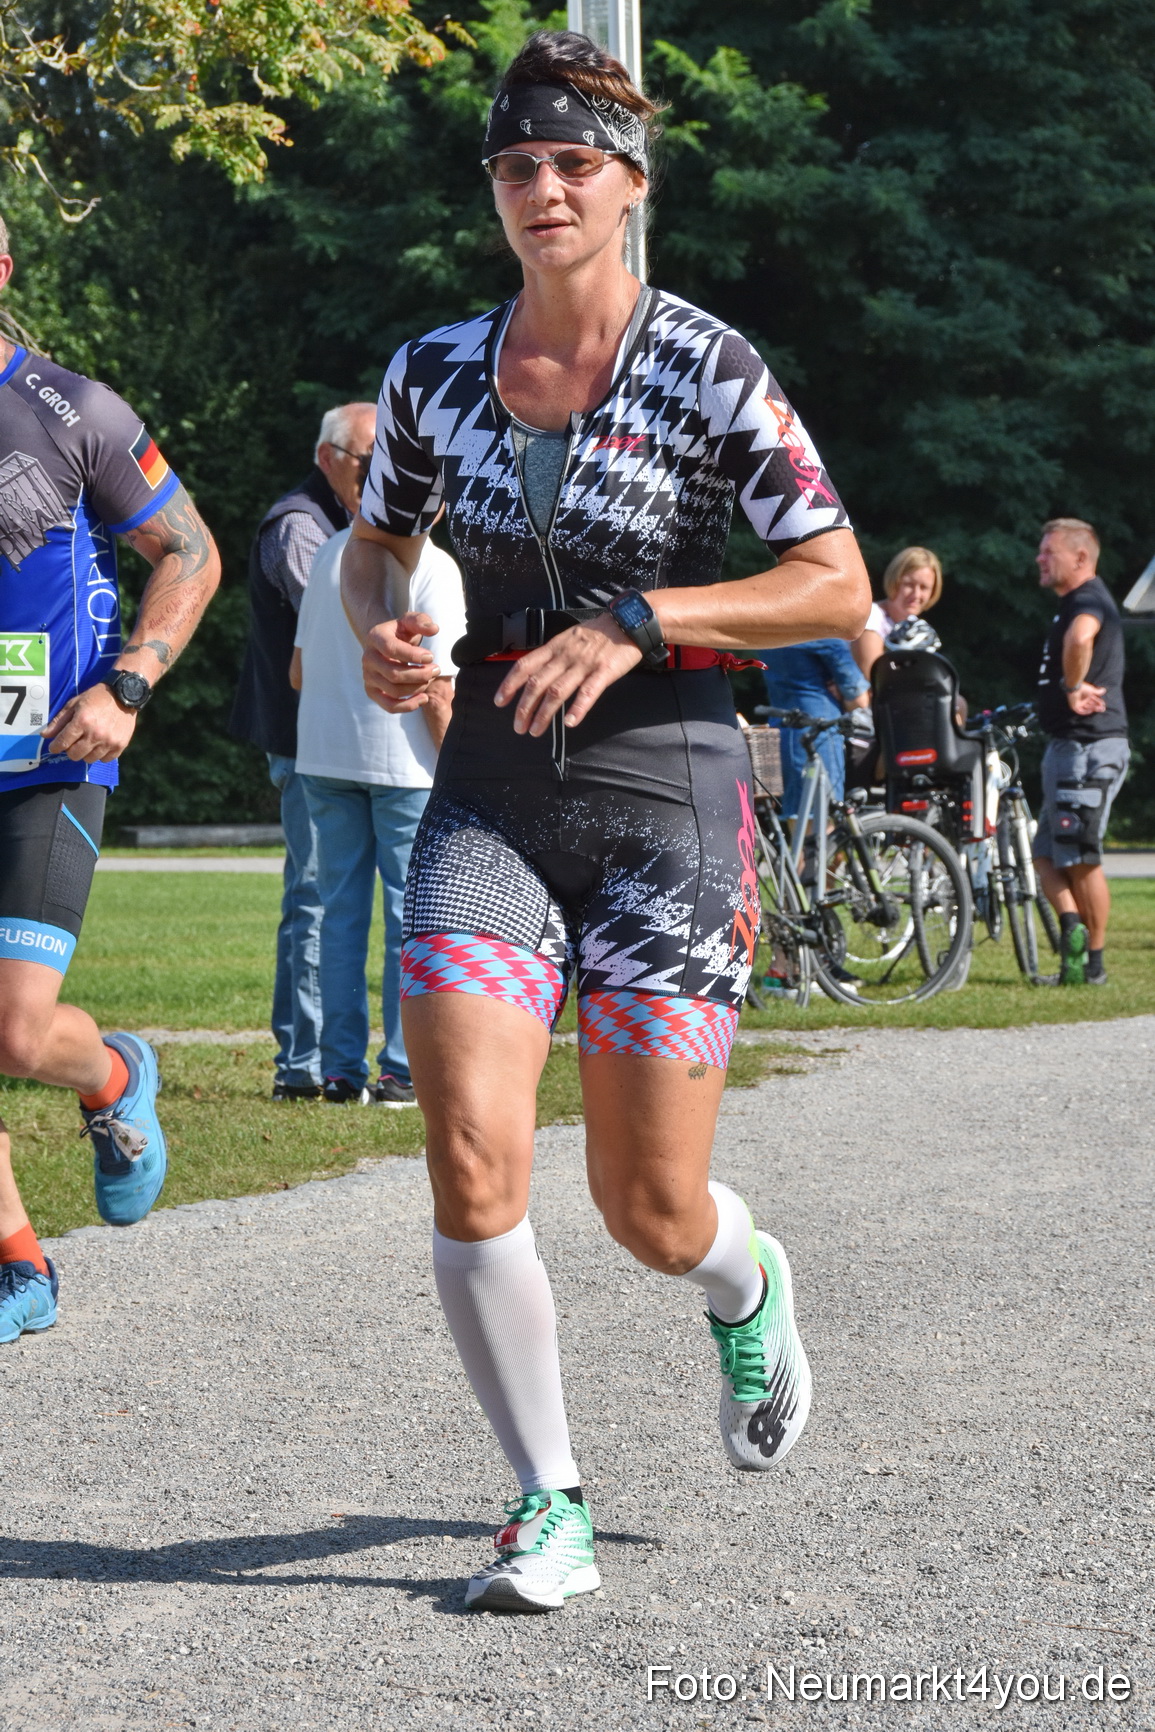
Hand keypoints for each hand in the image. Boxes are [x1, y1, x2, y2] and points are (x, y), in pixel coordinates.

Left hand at [41, 684, 136, 762]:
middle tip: (73, 742)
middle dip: (70, 750)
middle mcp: (95, 734)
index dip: (55, 747)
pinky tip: (100, 744)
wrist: (123, 695)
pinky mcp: (120, 745)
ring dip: (85, 752)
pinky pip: (104, 759)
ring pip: (89, 759)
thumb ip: (59, 721)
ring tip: (88, 742)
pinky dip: (100, 754)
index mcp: (82, 721)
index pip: (62, 743)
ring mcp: (109, 741)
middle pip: (74, 755)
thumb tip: (45, 735)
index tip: (54, 747)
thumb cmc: (96, 698)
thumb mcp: (74, 704)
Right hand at [362, 612, 441, 712]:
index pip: (391, 649)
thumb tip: (433, 629)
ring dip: (417, 688)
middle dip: (419, 675)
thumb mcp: (411, 621)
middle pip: (394, 674)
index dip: (413, 656)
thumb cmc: (401, 632)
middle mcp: (367, 658)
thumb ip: (422, 621)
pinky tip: (424, 698)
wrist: (387, 644)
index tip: (431, 657)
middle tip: (436, 670)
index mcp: (375, 637)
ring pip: (394, 690)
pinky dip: (408, 706)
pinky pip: (389, 706)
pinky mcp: (372, 691)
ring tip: (429, 679)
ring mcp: (368, 676)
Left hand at [494, 615, 641, 735]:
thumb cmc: (598, 633)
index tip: (499, 702)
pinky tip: (569, 723)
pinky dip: (578, 709)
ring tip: (535, 730)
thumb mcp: (569, 639)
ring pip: (557, 691)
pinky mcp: (604, 672)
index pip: (524, 666)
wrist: (628, 622)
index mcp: (554, 647)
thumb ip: (553, 656)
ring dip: (543, 713)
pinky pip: (588, 693)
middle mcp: (565, 656)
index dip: (509, 684)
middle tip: (518, 726)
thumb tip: (535, 674)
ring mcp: (584, 664)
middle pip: (537, 683)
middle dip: (524, 707)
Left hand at [1066, 681, 1106, 715]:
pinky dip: (1086, 711)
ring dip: (1093, 708)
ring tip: (1098, 708)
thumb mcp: (1092, 690)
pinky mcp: (1075, 707)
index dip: (1099, 703)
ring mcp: (1079, 704)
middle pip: (1091, 705)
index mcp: (1086, 696)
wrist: (1076, 687)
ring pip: (1087, 708)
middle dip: (1097, 707)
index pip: (1094, 701)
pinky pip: (1081, 711)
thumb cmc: (1083, 688)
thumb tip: (1104, 690)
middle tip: (1102, 708)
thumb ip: (1098, 692)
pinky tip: (1091, 710)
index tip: (1103, 704)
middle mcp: (1083, 700)